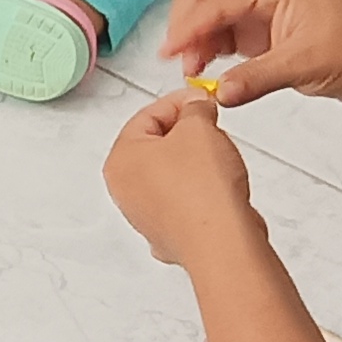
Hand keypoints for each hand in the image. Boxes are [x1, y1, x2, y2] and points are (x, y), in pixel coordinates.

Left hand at [103, 87, 261, 269]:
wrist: (221, 241)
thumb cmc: (202, 191)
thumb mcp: (199, 126)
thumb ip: (195, 108)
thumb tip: (196, 106)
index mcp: (120, 160)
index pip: (147, 117)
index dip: (179, 103)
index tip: (201, 100)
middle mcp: (125, 191)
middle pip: (157, 146)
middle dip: (187, 133)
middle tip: (211, 127)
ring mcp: (146, 216)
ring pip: (172, 174)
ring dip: (197, 163)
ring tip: (219, 161)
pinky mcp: (170, 234)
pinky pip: (186, 201)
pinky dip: (202, 192)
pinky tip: (218, 190)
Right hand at [157, 0, 341, 109]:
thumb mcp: (306, 65)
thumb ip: (259, 77)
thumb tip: (219, 93)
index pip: (216, 1)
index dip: (188, 26)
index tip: (169, 54)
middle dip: (186, 26)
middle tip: (184, 65)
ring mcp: (261, 11)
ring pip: (209, 15)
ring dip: (196, 40)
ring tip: (195, 75)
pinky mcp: (263, 34)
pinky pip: (223, 35)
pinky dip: (209, 50)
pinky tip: (208, 72)